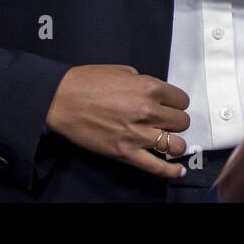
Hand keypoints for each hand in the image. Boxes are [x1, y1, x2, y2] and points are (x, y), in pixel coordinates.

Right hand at [44, 65, 190, 178]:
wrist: (62, 100)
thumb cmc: (88, 83)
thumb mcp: (123, 71)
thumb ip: (144, 83)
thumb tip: (156, 96)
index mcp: (149, 87)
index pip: (181, 100)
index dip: (177, 103)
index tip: (172, 106)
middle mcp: (147, 111)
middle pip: (181, 122)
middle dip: (176, 121)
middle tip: (167, 122)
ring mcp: (137, 134)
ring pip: (175, 144)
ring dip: (175, 143)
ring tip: (169, 142)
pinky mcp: (125, 152)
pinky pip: (156, 167)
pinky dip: (170, 171)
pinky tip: (178, 171)